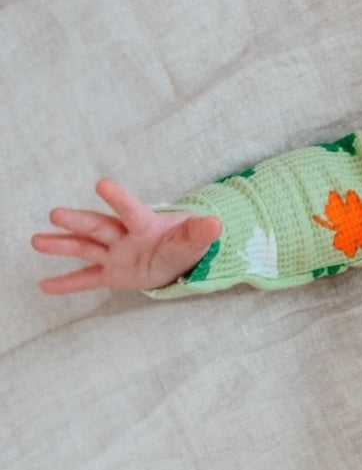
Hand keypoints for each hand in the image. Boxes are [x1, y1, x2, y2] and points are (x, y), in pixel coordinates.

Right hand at [31, 179, 222, 294]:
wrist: (179, 257)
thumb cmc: (185, 242)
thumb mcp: (195, 240)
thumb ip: (200, 233)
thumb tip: (216, 224)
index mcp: (146, 225)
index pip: (131, 211)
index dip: (118, 199)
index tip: (101, 184)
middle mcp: (125, 237)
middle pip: (99, 227)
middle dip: (78, 222)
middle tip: (56, 214)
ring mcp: (116, 255)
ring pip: (86, 249)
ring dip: (62, 246)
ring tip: (37, 241)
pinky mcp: (113, 273)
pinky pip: (87, 279)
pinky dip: (67, 283)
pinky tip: (45, 285)